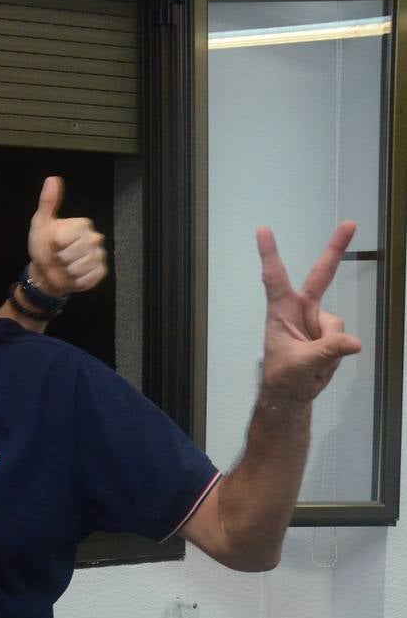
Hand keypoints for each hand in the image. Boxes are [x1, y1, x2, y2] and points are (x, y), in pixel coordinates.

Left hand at [26, 177, 107, 296]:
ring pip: (79, 268)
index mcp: (82, 224)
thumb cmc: (43, 245)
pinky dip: (75, 281)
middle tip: (59, 257)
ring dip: (66, 271)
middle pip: (72, 254)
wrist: (45, 271)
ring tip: (64, 266)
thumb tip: (52, 179)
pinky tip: (73, 275)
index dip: (54, 244)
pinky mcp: (100, 272)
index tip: (53, 243)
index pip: (63, 238)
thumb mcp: (41, 223)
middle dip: (60, 259)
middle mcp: (95, 238)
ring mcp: (99, 255)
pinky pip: (87, 279)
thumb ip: (47, 203)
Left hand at [258, 221, 361, 404]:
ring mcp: (317, 320)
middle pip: (320, 275)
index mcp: (281, 311)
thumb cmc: (284, 377)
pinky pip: (344, 338)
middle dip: (335, 250)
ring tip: (313, 362)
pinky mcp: (330, 333)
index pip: (274, 278)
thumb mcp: (301, 365)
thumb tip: (354, 342)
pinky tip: (323, 363)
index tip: (263, 229)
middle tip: (350, 223)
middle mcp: (300, 309)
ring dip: (330, 345)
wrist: (291, 395)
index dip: (269, 253)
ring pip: (337, 323)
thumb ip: (327, 351)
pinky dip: (337, 352)